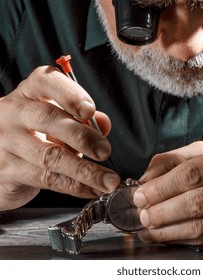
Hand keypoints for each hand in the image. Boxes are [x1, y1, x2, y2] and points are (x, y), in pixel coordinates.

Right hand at [0, 66, 119, 210]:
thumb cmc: (35, 135)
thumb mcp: (58, 122)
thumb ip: (82, 120)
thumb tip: (103, 123)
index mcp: (28, 93)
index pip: (45, 81)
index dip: (70, 94)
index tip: (90, 111)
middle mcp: (12, 113)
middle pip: (47, 119)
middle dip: (82, 136)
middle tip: (105, 151)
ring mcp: (5, 142)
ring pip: (49, 156)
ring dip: (85, 170)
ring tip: (108, 180)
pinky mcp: (6, 171)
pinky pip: (46, 179)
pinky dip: (75, 186)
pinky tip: (93, 189)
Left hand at [133, 140, 202, 248]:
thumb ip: (175, 160)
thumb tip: (146, 179)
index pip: (194, 174)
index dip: (163, 187)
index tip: (141, 194)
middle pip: (199, 203)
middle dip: (163, 211)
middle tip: (143, 214)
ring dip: (169, 230)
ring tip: (149, 227)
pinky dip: (183, 239)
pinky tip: (167, 235)